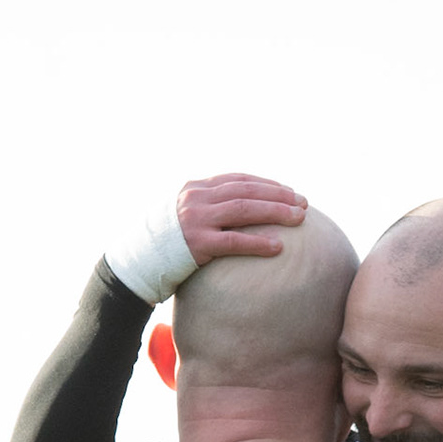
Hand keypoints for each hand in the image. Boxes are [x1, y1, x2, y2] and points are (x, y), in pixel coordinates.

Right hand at [177, 173, 305, 263]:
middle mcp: (196, 198)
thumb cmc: (167, 243)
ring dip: (276, 212)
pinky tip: (279, 247)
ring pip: (244, 210)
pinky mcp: (197, 244)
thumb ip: (209, 207)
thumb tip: (241, 210)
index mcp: (196, 188)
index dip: (267, 184)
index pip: (239, 179)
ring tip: (299, 218)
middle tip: (303, 203)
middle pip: (246, 190)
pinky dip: (258, 243)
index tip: (289, 191)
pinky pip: (234, 241)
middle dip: (278, 195)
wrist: (139, 262)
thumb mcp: (184, 215)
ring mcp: (196, 219)